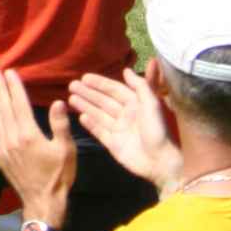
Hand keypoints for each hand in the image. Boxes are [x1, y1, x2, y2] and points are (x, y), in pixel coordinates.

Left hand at [0, 67, 76, 222]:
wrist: (43, 203)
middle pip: (4, 107)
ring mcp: (3, 147)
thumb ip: (61, 126)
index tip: (9, 72)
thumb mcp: (66, 151)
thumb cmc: (58, 176)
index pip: (19, 104)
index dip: (14, 87)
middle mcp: (12, 138)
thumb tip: (59, 102)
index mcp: (29, 134)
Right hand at [68, 68, 182, 191]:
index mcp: (135, 104)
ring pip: (99, 115)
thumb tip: (126, 70)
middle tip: (72, 85)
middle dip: (88, 93)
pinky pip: (99, 132)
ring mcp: (118, 130)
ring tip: (70, 99)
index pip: (114, 90)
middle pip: (103, 101)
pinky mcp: (114, 145)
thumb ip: (140, 85)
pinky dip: (90, 125)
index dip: (100, 83)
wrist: (160, 161)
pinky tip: (81, 117)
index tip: (84, 77)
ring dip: (85, 106)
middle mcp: (125, 115)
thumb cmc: (156, 130)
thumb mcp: (151, 104)